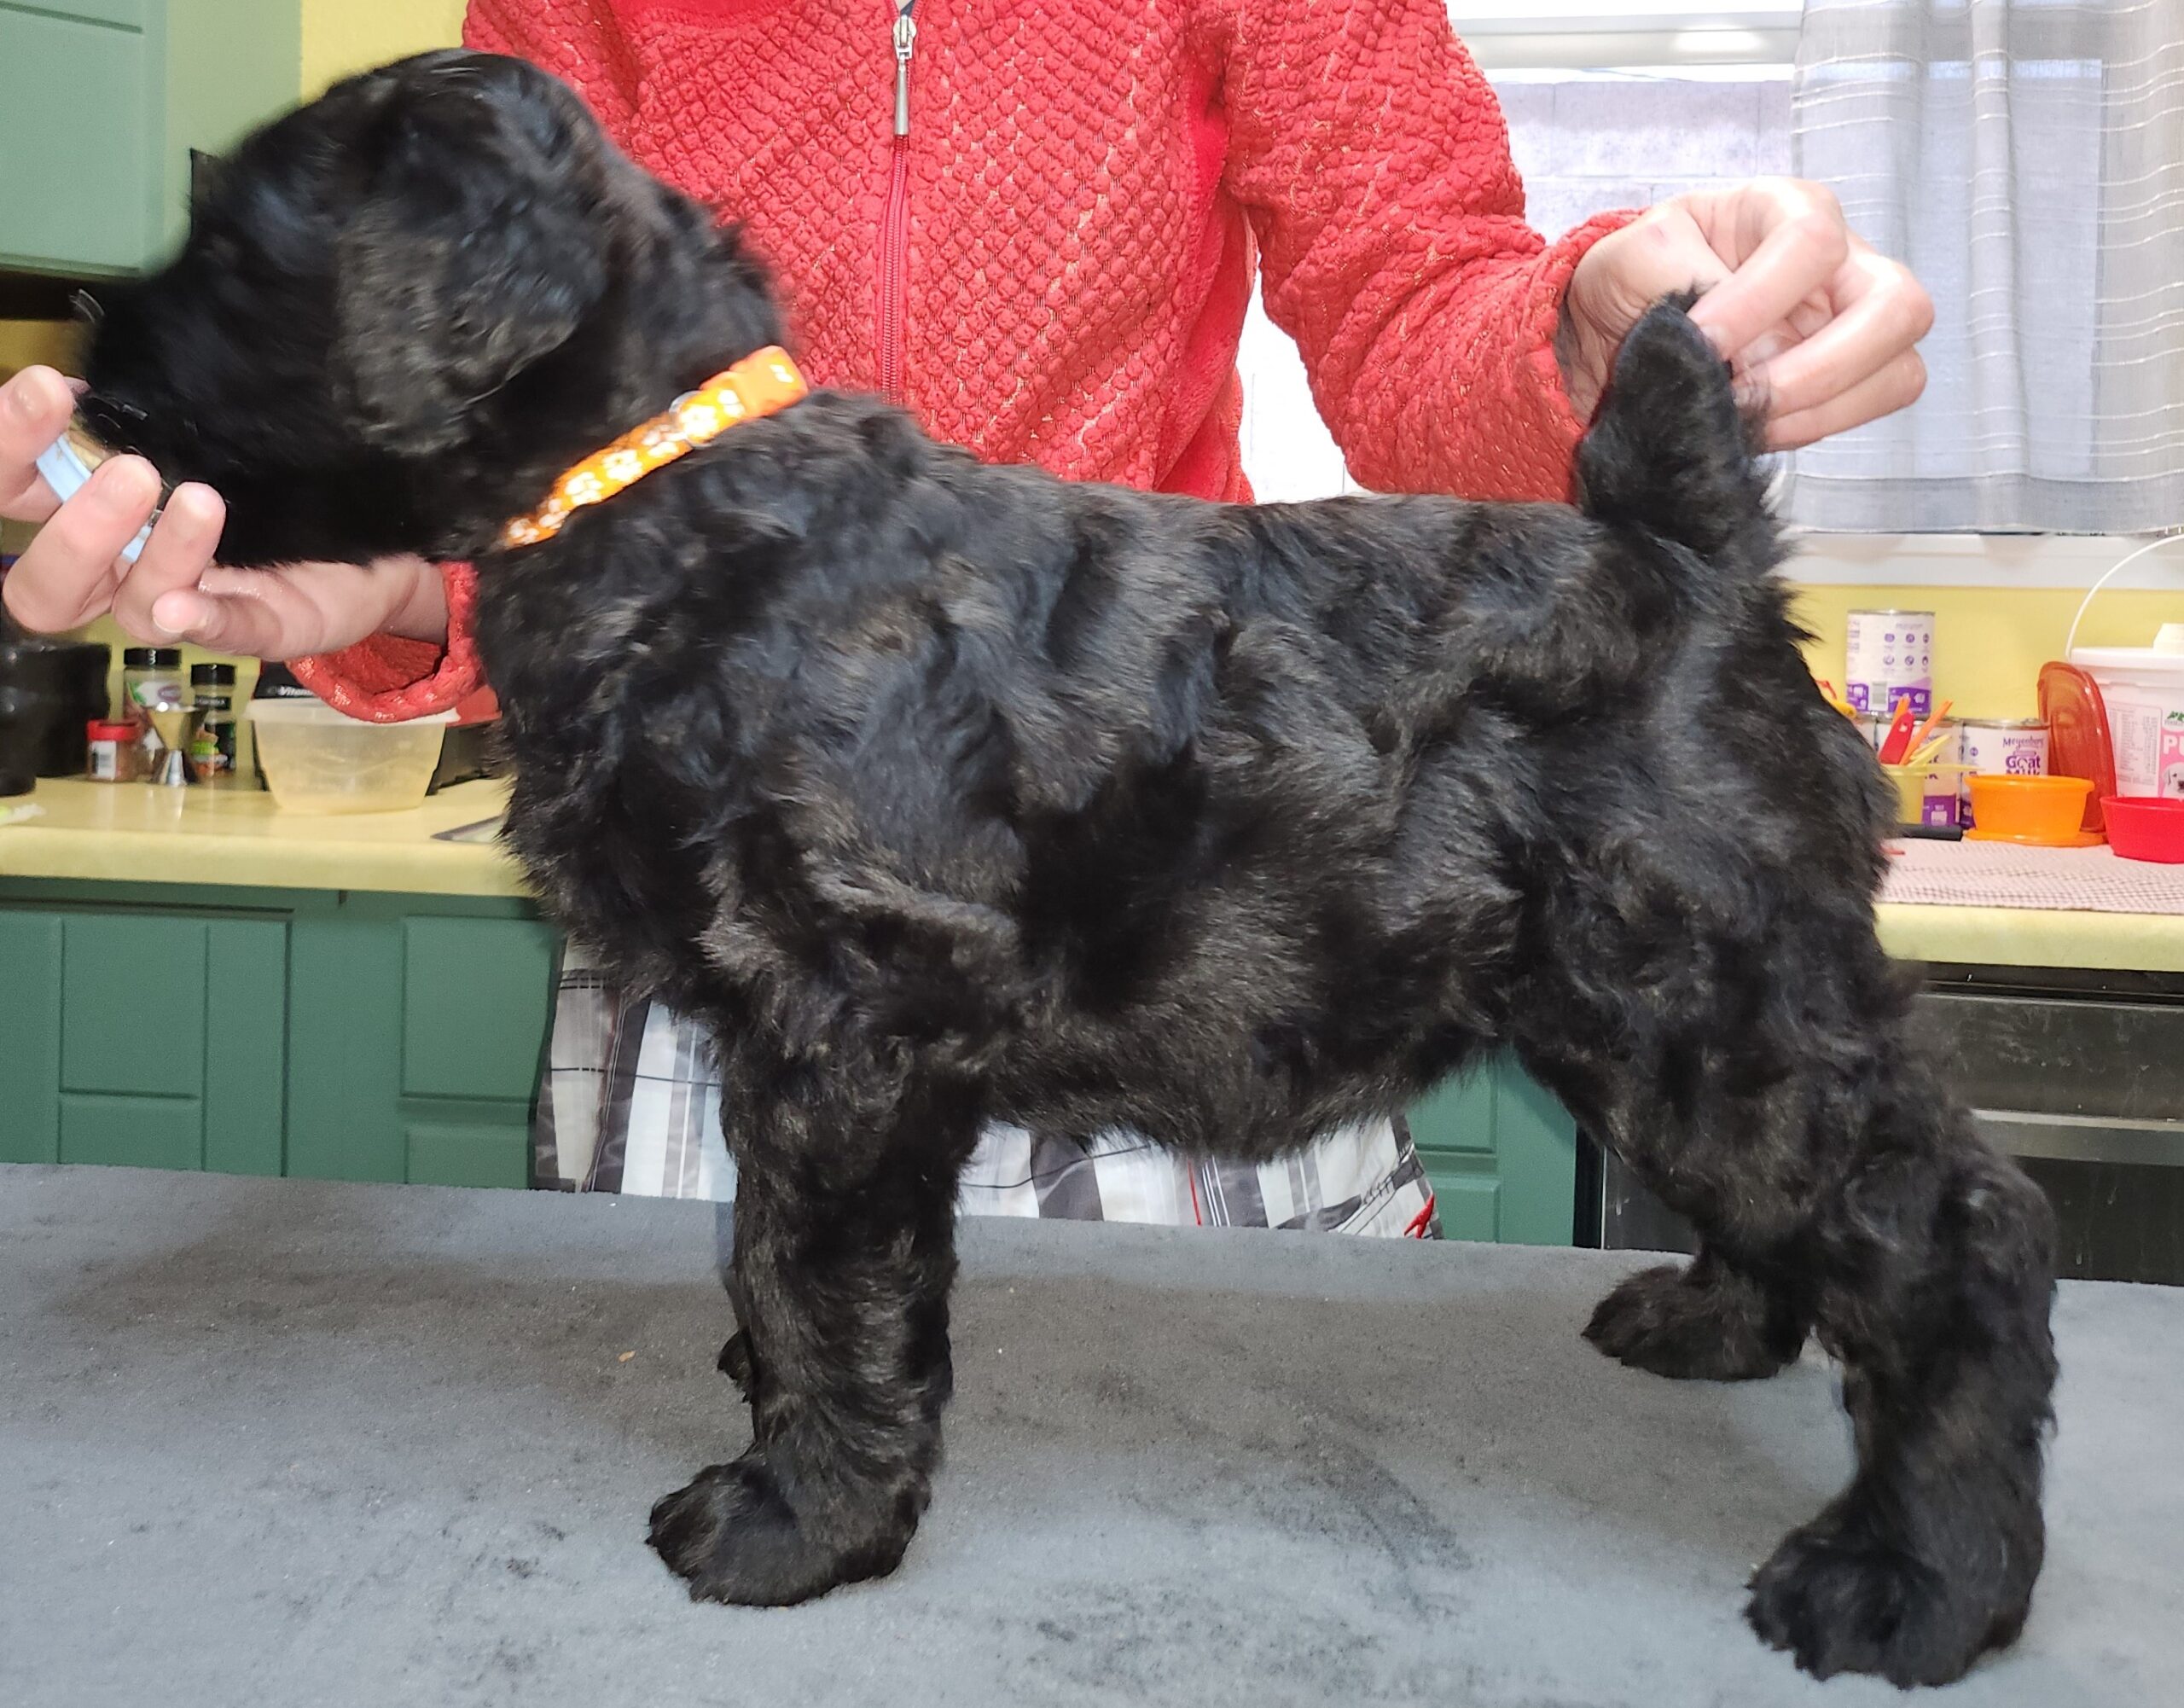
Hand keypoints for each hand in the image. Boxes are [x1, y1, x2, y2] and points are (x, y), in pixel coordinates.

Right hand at [1, 364, 446, 652]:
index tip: (47, 390)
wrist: (359, 532)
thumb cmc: (251, 476)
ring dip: (160, 552)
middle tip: (130, 469)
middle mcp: (120, 574)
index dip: (13, 451)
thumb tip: (90, 380)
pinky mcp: (257, 627)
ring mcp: (184, 607)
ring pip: (138, 607)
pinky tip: (185, 604)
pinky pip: (225, 632)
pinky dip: (203, 619)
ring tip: (200, 499)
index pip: (17, 497)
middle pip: (45, 587)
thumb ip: (135, 420)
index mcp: (86, 517)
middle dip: (75, 528)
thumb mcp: (190, 439)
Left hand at [1558, 179, 1933, 450]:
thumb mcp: (1631, 258)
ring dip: (1820, 407)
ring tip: (1747, 416)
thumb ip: (1676, 283)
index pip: (1812, 241)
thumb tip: (1730, 348)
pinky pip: (1871, 408)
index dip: (1759, 302)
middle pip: (1898, 306)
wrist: (1629, 325)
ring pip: (1900, 370)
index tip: (1703, 344)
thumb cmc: (1639, 276)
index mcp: (1788, 208)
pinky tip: (1760, 427)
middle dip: (1822, 367)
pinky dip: (1815, 428)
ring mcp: (1857, 322)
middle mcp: (1844, 261)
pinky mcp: (1851, 377)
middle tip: (1745, 395)